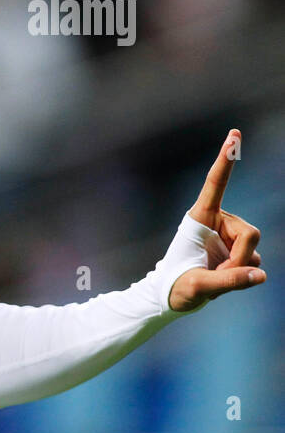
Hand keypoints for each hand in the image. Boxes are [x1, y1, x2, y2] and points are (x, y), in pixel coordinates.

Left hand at [168, 128, 265, 311]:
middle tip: (218, 276)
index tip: (233, 134)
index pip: (215, 184)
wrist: (172, 298)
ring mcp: (229, 237)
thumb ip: (229, 281)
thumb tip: (261, 275)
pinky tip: (221, 281)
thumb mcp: (198, 286)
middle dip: (240, 258)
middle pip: (250, 233)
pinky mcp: (237, 252)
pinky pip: (254, 264)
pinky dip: (242, 276)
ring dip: (238, 269)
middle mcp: (218, 223)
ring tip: (213, 278)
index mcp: (200, 218)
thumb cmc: (176, 287)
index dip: (225, 160)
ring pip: (254, 250)